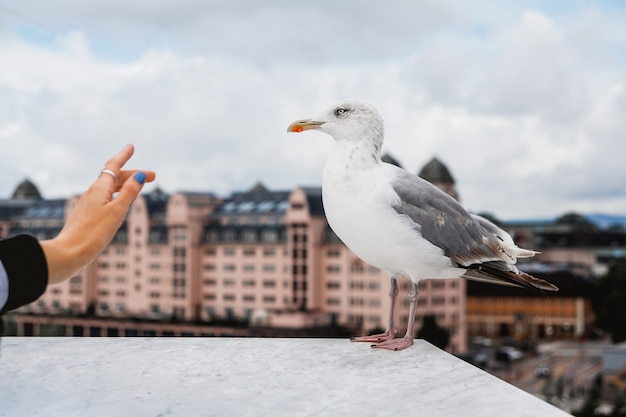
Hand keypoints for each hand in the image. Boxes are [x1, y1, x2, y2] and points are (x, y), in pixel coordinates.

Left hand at [40, 144, 155, 283]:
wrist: (69, 253)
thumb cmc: (94, 233)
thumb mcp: (117, 211)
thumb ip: (129, 193)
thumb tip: (139, 176)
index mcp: (99, 189)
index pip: (113, 167)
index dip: (124, 156)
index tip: (132, 147)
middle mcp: (92, 193)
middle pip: (113, 177)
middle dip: (132, 174)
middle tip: (153, 177)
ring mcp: (88, 204)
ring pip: (108, 188)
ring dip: (125, 184)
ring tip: (138, 187)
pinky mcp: (86, 215)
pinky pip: (104, 198)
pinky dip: (116, 195)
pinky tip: (118, 203)